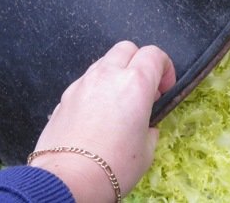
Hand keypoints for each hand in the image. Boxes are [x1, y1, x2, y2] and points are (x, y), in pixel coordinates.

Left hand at [29, 41, 175, 201]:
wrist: (68, 180)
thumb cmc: (115, 166)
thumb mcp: (147, 150)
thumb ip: (150, 127)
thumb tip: (146, 124)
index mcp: (135, 83)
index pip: (154, 54)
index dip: (165, 69)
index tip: (164, 90)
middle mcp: (107, 75)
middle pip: (127, 48)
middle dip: (139, 63)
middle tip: (144, 91)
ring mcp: (82, 83)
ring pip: (104, 62)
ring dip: (116, 74)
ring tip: (119, 103)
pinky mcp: (64, 96)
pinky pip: (86, 81)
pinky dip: (96, 89)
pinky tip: (97, 116)